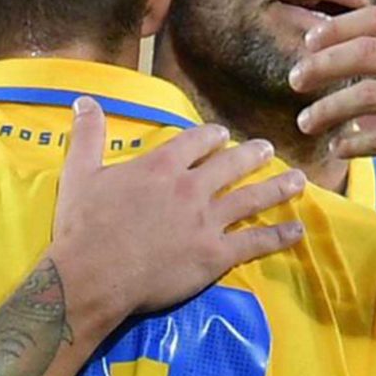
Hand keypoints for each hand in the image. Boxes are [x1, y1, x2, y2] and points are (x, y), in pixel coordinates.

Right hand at [51, 95, 304, 318]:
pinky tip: (296, 230)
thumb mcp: (79, 173)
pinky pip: (254, 241)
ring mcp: (207, 222)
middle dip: (252, 155)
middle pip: (231, 165)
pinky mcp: (215, 255)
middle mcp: (191, 188)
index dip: (212, 136)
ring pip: (251, 198)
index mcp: (162, 165)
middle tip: (267, 150)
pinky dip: (278, 236)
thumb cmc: (83, 226)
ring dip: (276, 187)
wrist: (93, 275)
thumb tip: (85, 100)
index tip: (223, 135)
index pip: (196, 141)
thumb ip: (87, 135)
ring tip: (297, 180)